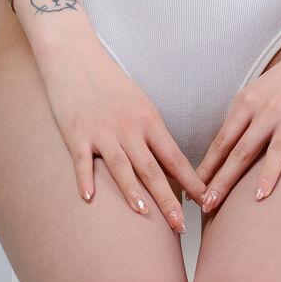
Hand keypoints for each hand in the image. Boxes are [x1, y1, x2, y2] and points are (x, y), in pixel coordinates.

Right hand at [33, 33, 208, 232]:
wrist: (74, 55)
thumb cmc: (108, 81)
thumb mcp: (138, 103)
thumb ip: (150, 132)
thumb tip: (167, 162)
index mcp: (148, 120)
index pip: (175, 157)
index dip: (192, 182)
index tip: (206, 202)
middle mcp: (129, 128)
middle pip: (152, 169)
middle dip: (168, 200)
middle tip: (181, 226)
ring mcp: (102, 132)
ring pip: (121, 167)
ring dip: (133, 193)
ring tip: (145, 215)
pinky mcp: (76, 133)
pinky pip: (82, 160)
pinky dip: (85, 179)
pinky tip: (90, 198)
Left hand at [196, 34, 280, 211]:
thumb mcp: (256, 93)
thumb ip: (241, 119)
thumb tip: (223, 149)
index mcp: (247, 104)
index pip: (222, 142)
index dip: (207, 168)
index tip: (192, 190)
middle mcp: (266, 111)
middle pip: (241, 150)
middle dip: (223, 180)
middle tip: (209, 204)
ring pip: (276, 148)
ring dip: (267, 174)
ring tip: (258, 197)